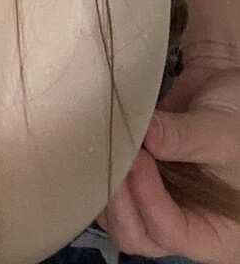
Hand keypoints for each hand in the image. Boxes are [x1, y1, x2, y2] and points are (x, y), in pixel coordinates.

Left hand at [94, 63, 239, 261]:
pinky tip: (103, 147)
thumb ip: (184, 138)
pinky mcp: (141, 183)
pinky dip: (102, 176)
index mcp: (218, 232)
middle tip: (119, 158)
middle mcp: (186, 226)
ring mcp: (160, 205)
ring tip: (111, 150)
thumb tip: (144, 135)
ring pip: (118, 219)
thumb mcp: (221, 133)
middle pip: (139, 236)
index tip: (139, 160)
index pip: (174, 233)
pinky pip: (112, 195)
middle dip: (122, 201)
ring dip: (108, 189)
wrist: (226, 93)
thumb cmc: (238, 119)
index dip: (150, 201)